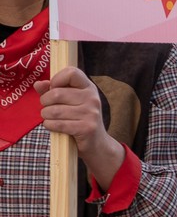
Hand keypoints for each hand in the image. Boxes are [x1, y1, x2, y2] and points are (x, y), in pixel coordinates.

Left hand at [36, 69, 123, 186]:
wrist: (97, 144)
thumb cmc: (79, 119)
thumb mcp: (69, 102)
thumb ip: (52, 90)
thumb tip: (38, 84)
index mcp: (88, 88)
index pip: (72, 72)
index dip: (57, 79)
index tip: (54, 88)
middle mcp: (92, 98)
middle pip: (56, 93)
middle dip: (44, 102)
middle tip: (47, 108)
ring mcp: (91, 113)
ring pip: (54, 110)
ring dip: (46, 115)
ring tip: (49, 118)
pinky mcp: (87, 128)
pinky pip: (58, 124)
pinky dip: (49, 125)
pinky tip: (52, 126)